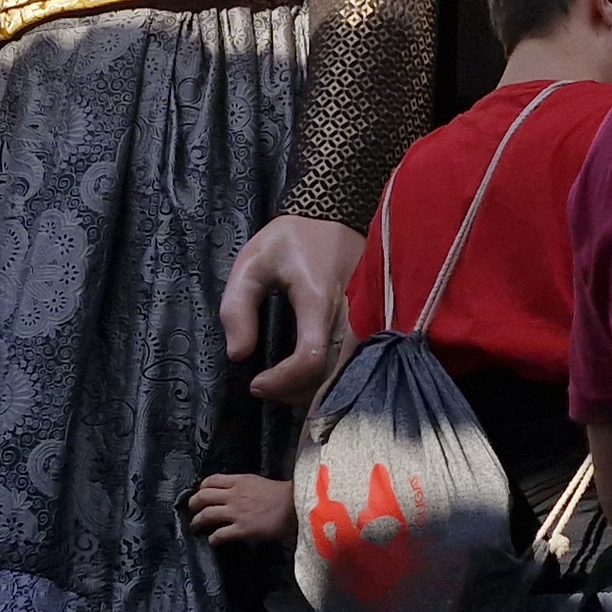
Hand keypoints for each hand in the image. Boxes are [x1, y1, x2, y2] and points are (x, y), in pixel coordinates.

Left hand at [186, 471, 295, 547]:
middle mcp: (233, 495)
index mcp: (239, 481)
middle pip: (203, 496)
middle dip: (193, 504)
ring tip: (195, 527)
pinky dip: (213, 539)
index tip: (200, 493)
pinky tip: (212, 541)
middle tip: (193, 510)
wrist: (296, 506)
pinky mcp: (242, 529)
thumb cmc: (285, 495)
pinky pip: (219, 534)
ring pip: (206, 514)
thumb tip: (237, 494)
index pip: (211, 480)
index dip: (201, 488)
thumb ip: (245, 487)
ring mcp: (236, 512)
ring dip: (197, 521)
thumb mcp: (260, 483)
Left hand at [220, 213, 363, 407]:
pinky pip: (358, 366)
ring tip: (283, 386)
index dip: (282, 381)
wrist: (335, 216)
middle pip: (334, 378)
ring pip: (350, 377)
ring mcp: (368, 322)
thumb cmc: (292, 240)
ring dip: (316, 393)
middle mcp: (352, 316)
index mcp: (320, 300)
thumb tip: (238, 354)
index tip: (255, 383)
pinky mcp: (374, 326)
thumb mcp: (252, 261)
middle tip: (267, 389)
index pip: (310, 359)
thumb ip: (238, 306)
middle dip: (298, 395)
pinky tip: (309, 380)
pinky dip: (334, 382)